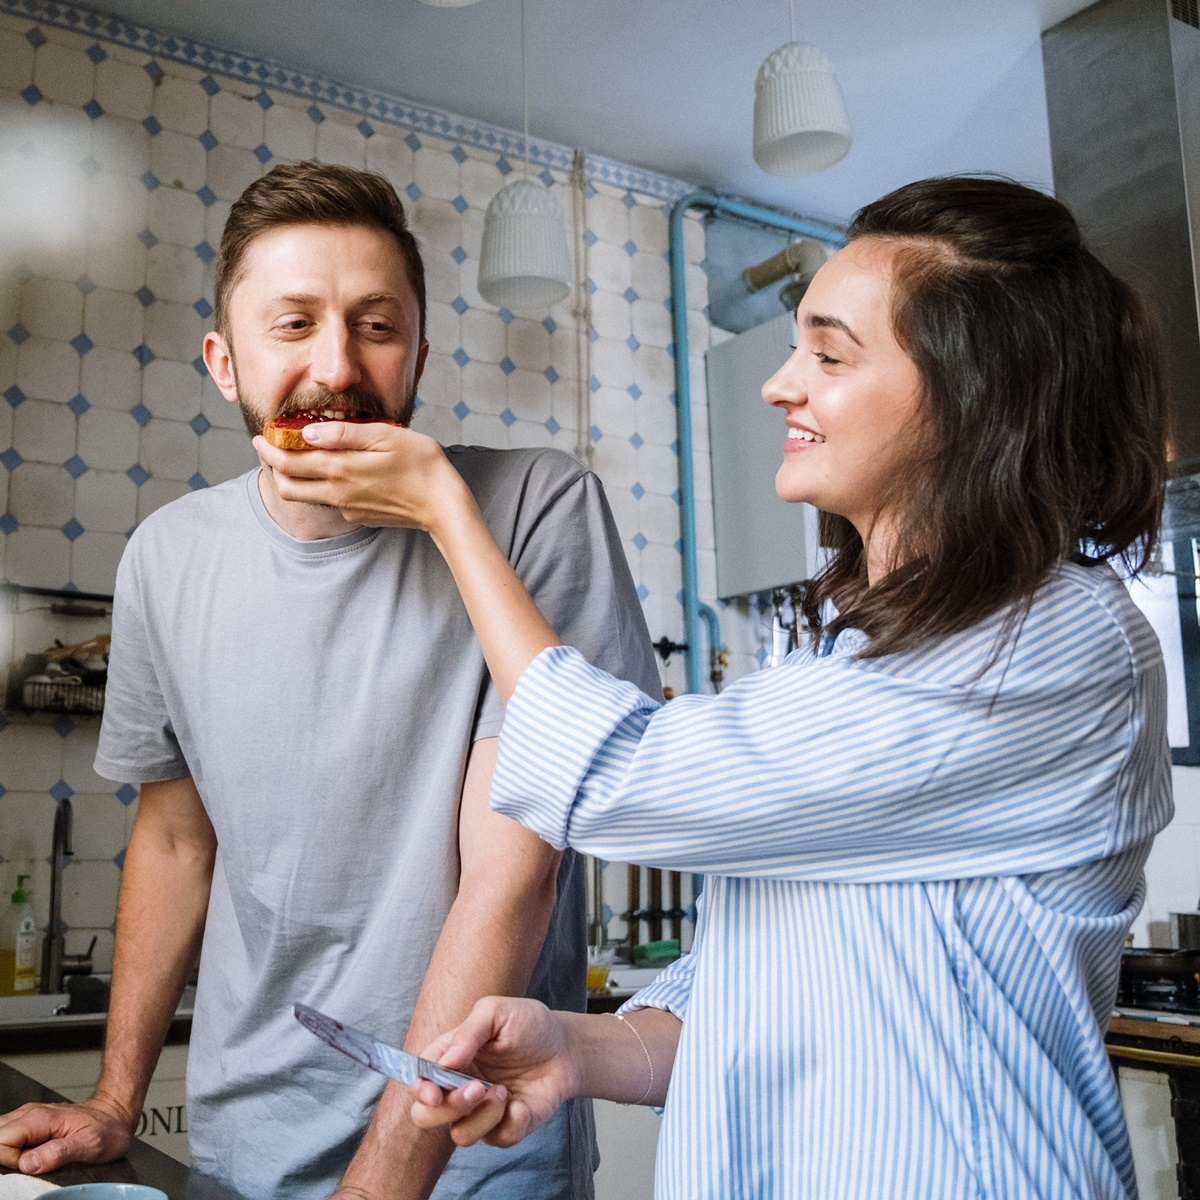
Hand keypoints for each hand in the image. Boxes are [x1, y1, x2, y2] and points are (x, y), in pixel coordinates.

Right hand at [0, 1094, 135, 1173]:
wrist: (116, 1114)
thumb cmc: (106, 1128)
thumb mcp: (89, 1143)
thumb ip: (57, 1153)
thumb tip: (27, 1163)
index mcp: (38, 1118)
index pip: (0, 1143)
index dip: (11, 1160)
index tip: (33, 1163)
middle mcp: (29, 1115)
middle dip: (6, 1158)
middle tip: (33, 1161)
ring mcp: (28, 1119)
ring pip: (0, 1139)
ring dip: (11, 1156)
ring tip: (37, 1157)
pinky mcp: (30, 1126)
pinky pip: (9, 1141)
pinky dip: (15, 1153)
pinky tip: (36, 1154)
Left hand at [252, 421, 474, 533]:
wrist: (444, 506)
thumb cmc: (422, 465)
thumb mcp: (386, 436)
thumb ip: (345, 433)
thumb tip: (309, 432)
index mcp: (341, 469)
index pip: (289, 462)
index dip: (269, 449)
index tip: (262, 436)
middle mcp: (338, 493)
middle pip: (288, 485)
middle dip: (274, 465)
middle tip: (271, 447)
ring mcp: (348, 508)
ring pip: (305, 496)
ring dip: (294, 478)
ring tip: (297, 458)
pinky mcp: (359, 516)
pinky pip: (330, 501)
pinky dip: (321, 485)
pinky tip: (335, 471)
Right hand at [410, 997, 576, 1148]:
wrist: (565, 1048)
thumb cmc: (529, 1025)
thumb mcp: (497, 1012)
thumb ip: (469, 1032)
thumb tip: (445, 1061)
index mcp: (449, 1057)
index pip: (419, 1079)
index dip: (420, 1089)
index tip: (435, 1092)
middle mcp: (457, 1088)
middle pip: (425, 1116)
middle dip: (448, 1108)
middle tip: (477, 1088)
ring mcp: (478, 1112)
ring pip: (460, 1134)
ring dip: (482, 1115)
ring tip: (504, 1091)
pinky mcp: (503, 1128)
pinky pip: (497, 1139)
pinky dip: (511, 1121)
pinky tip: (521, 1102)